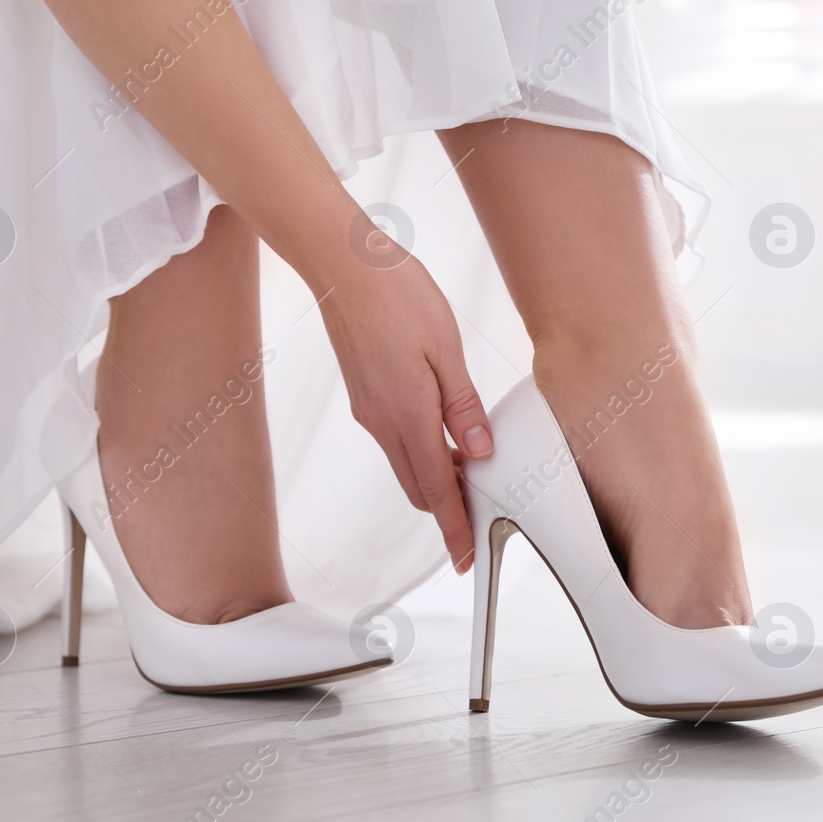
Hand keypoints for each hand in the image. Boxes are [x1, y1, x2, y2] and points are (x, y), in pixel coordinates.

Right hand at [318, 255, 492, 572]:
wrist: (342, 264)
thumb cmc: (398, 295)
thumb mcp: (446, 347)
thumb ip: (464, 404)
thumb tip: (479, 452)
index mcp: (408, 414)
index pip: (437, 490)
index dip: (454, 527)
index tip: (464, 557)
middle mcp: (382, 422)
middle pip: (418, 487)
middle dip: (448, 509)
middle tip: (480, 518)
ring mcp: (368, 411)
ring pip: (406, 465)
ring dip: (435, 480)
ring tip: (470, 476)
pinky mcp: (364, 396)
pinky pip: (395, 441)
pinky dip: (420, 453)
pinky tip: (443, 436)